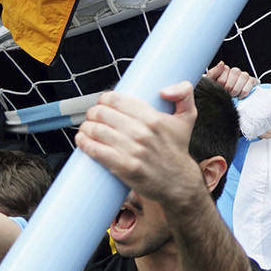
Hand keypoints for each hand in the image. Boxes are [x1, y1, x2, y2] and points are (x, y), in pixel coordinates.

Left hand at [76, 84, 209, 208]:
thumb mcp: (188, 117)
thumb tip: (163, 90)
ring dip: (86, 127)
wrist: (177, 180)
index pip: (117, 100)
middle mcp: (141, 133)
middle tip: (93, 116)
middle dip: (93, 112)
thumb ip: (185, 93)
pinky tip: (82, 139)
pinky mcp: (123, 167)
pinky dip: (85, 143)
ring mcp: (131, 151)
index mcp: (153, 118)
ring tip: (87, 128)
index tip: (103, 103)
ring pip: (97, 130)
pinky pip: (97, 151)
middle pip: (103, 114)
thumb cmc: (177, 147)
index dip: (105, 99)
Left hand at [204, 61, 258, 98]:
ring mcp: (244, 76)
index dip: (222, 81)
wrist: (222, 102)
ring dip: (237, 89)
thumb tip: (222, 63)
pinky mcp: (252, 81)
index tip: (220, 88)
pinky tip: (240, 96)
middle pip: (235, 72)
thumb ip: (213, 73)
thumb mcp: (210, 84)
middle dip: (229, 86)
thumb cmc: (217, 93)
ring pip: (244, 76)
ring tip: (233, 95)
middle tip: (226, 93)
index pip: (225, 69)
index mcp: (224, 70)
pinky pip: (251, 82)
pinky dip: (245, 91)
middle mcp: (235, 71)